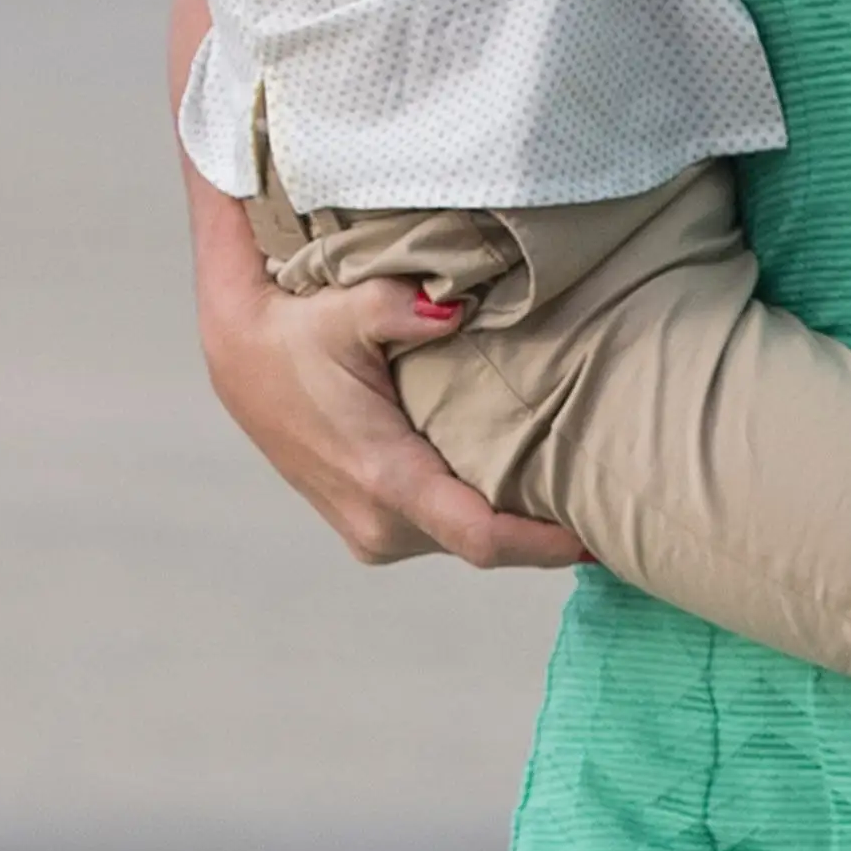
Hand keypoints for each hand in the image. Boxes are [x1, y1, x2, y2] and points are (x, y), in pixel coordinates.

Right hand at [169, 0, 578, 571]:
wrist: (238, 357)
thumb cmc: (293, 331)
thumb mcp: (345, 308)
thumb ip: (403, 308)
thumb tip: (454, 306)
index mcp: (384, 477)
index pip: (481, 534)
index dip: (545, 544)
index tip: (599, 537)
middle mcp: (378, 524)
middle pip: (483, 542)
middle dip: (544, 533)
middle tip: (612, 504)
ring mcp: (370, 532)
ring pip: (463, 538)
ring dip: (514, 523)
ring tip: (574, 490)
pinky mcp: (368, 526)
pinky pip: (442, 529)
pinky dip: (482, 514)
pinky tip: (520, 486)